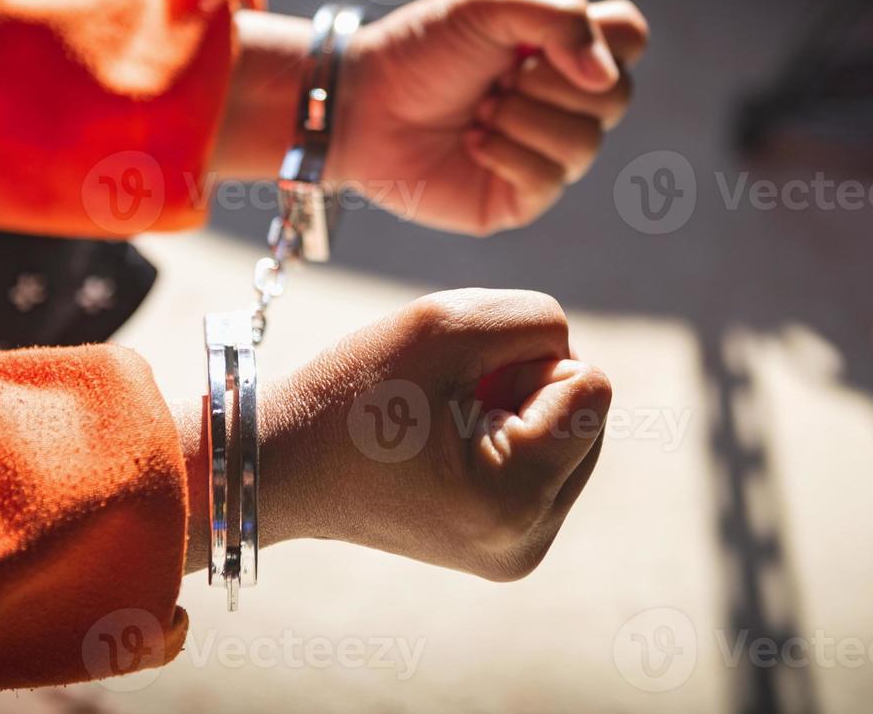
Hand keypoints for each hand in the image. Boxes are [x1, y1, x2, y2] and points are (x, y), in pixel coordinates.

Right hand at [248, 288, 610, 580]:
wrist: (281, 466)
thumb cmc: (352, 393)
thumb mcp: (444, 323)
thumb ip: (534, 320)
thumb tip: (573, 356)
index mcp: (516, 500)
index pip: (592, 386)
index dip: (525, 360)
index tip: (457, 382)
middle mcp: (529, 542)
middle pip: (589, 414)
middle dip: (527, 387)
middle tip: (443, 401)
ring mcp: (520, 552)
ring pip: (573, 435)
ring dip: (517, 408)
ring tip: (441, 423)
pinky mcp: (508, 546)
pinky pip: (548, 461)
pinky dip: (507, 435)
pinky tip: (446, 445)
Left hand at [333, 0, 647, 234]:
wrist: (361, 103)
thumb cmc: (423, 49)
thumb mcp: (490, 6)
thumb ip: (561, 20)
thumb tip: (604, 78)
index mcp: (566, 48)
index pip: (632, 38)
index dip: (601, 40)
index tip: (541, 40)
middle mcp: (568, 102)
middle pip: (617, 96)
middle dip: (548, 83)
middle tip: (497, 78)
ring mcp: (549, 153)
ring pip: (585, 144)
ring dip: (521, 119)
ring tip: (479, 110)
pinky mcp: (522, 197)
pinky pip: (547, 180)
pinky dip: (505, 154)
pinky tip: (472, 142)